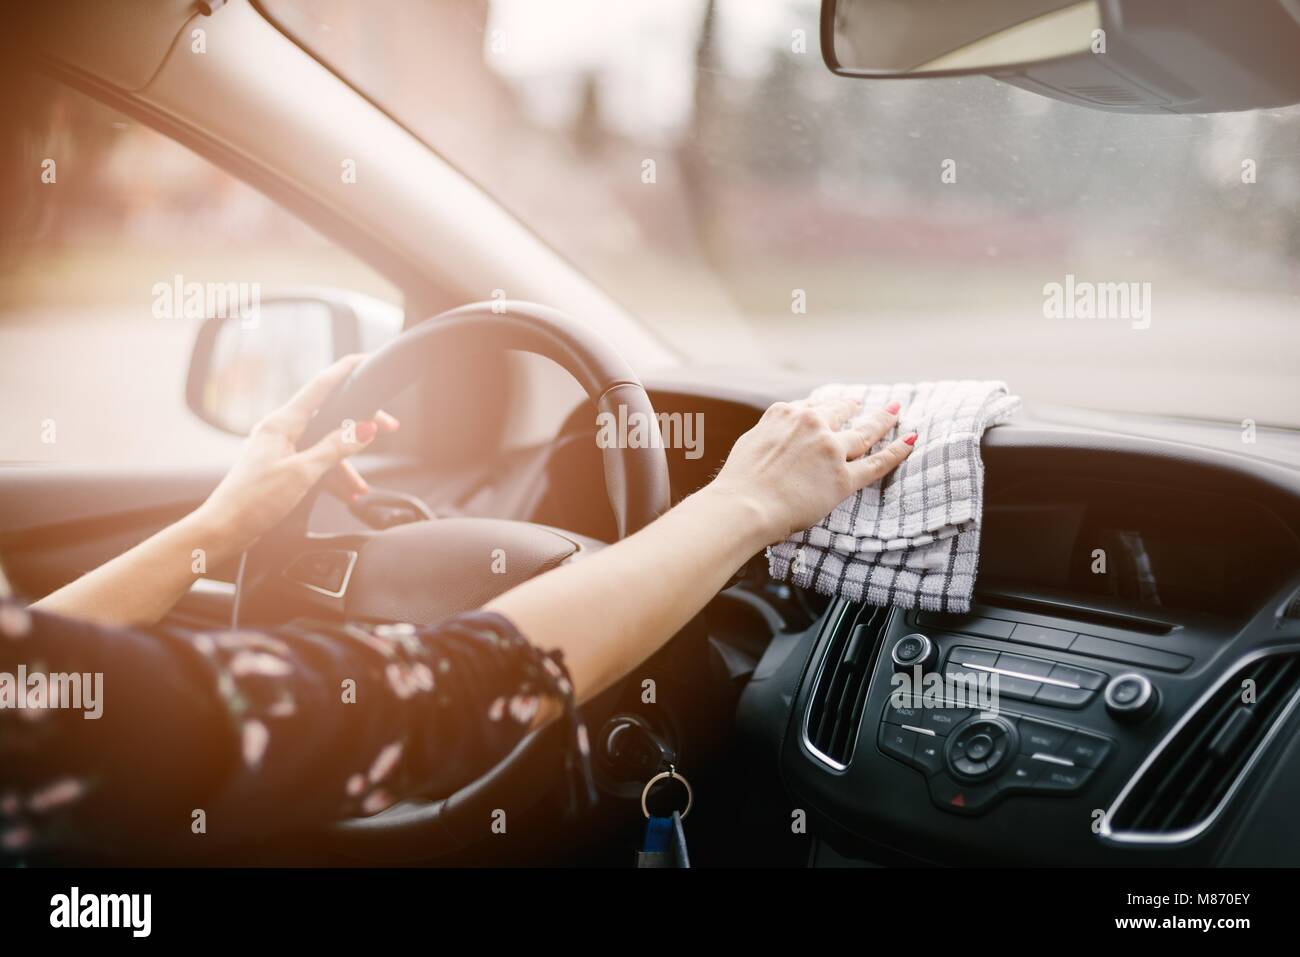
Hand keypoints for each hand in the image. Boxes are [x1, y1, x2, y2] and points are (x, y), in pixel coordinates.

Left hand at [194, 354, 398, 552]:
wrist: (223, 529)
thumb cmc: (253, 501)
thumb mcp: (301, 473)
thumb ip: (334, 448)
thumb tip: (364, 428)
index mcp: (281, 423)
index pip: (320, 387)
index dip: (345, 370)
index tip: (366, 359)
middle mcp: (279, 430)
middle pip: (328, 417)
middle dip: (358, 427)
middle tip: (388, 429)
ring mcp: (279, 448)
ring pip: (323, 445)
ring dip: (344, 465)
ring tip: (359, 487)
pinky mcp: (279, 467)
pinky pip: (313, 463)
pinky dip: (330, 476)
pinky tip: (344, 493)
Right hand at [709, 396, 915, 543]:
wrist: (745, 505)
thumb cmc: (739, 482)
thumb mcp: (750, 442)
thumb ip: (770, 434)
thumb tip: (776, 436)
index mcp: (786, 414)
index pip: (812, 406)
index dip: (826, 406)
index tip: (834, 405)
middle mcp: (812, 425)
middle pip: (841, 411)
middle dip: (853, 406)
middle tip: (863, 404)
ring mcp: (831, 450)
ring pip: (865, 431)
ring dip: (883, 419)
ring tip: (894, 411)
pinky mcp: (844, 478)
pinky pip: (878, 461)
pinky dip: (898, 450)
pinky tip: (911, 440)